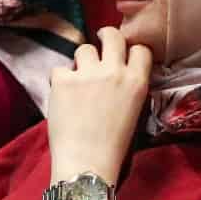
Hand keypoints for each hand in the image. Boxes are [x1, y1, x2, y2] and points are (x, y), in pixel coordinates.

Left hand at [45, 25, 151, 187]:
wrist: (87, 164)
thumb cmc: (114, 148)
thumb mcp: (134, 113)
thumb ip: (129, 88)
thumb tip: (118, 73)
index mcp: (137, 82)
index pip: (140, 48)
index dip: (131, 49)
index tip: (123, 54)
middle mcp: (114, 71)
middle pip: (113, 35)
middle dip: (106, 36)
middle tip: (100, 43)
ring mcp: (87, 74)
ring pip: (84, 49)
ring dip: (81, 61)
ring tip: (78, 80)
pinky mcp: (63, 80)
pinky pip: (59, 69)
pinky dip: (59, 80)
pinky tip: (61, 96)